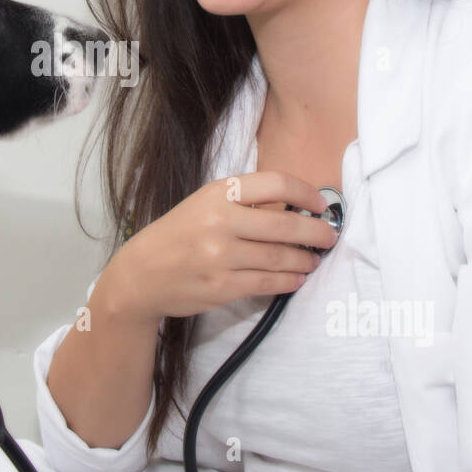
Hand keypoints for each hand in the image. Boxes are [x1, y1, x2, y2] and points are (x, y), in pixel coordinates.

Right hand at [101, 171, 339, 323]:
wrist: (141, 274)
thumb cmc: (178, 236)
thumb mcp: (204, 205)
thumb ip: (244, 203)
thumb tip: (296, 208)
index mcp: (217, 193)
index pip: (274, 184)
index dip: (305, 193)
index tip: (320, 204)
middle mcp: (220, 222)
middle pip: (285, 225)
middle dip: (316, 232)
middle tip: (330, 237)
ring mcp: (220, 257)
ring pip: (280, 257)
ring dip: (305, 260)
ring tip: (314, 260)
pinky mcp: (222, 287)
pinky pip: (267, 283)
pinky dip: (288, 281)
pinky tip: (296, 278)